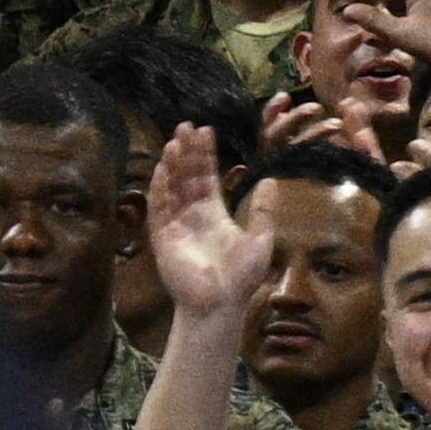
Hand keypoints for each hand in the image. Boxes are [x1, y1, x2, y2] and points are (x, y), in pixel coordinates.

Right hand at [140, 123, 281, 324]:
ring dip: (172, 165)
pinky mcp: (162, 237)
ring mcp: (175, 225)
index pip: (206, 176)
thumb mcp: (261, 238)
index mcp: (214, 213)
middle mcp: (192, 215)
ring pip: (171, 187)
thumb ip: (263, 209)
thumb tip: (272, 180)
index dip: (205, 155)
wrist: (221, 303)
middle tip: (185, 125)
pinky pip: (158, 208)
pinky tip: (162, 169)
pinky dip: (159, 189)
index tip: (206, 131)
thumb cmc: (241, 277)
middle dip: (186, 151)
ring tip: (175, 141)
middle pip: (186, 176)